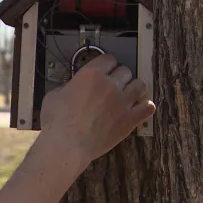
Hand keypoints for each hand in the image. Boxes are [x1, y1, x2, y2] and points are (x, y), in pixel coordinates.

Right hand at [40, 54, 155, 166]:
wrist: (67, 144)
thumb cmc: (57, 121)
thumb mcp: (54, 95)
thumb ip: (68, 87)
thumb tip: (70, 88)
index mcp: (92, 74)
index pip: (108, 58)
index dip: (107, 63)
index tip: (105, 68)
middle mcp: (111, 84)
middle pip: (125, 70)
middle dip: (120, 75)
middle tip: (114, 83)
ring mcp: (123, 102)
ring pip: (140, 85)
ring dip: (135, 87)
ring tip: (129, 93)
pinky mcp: (129, 120)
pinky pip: (148, 108)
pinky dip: (145, 106)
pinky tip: (139, 108)